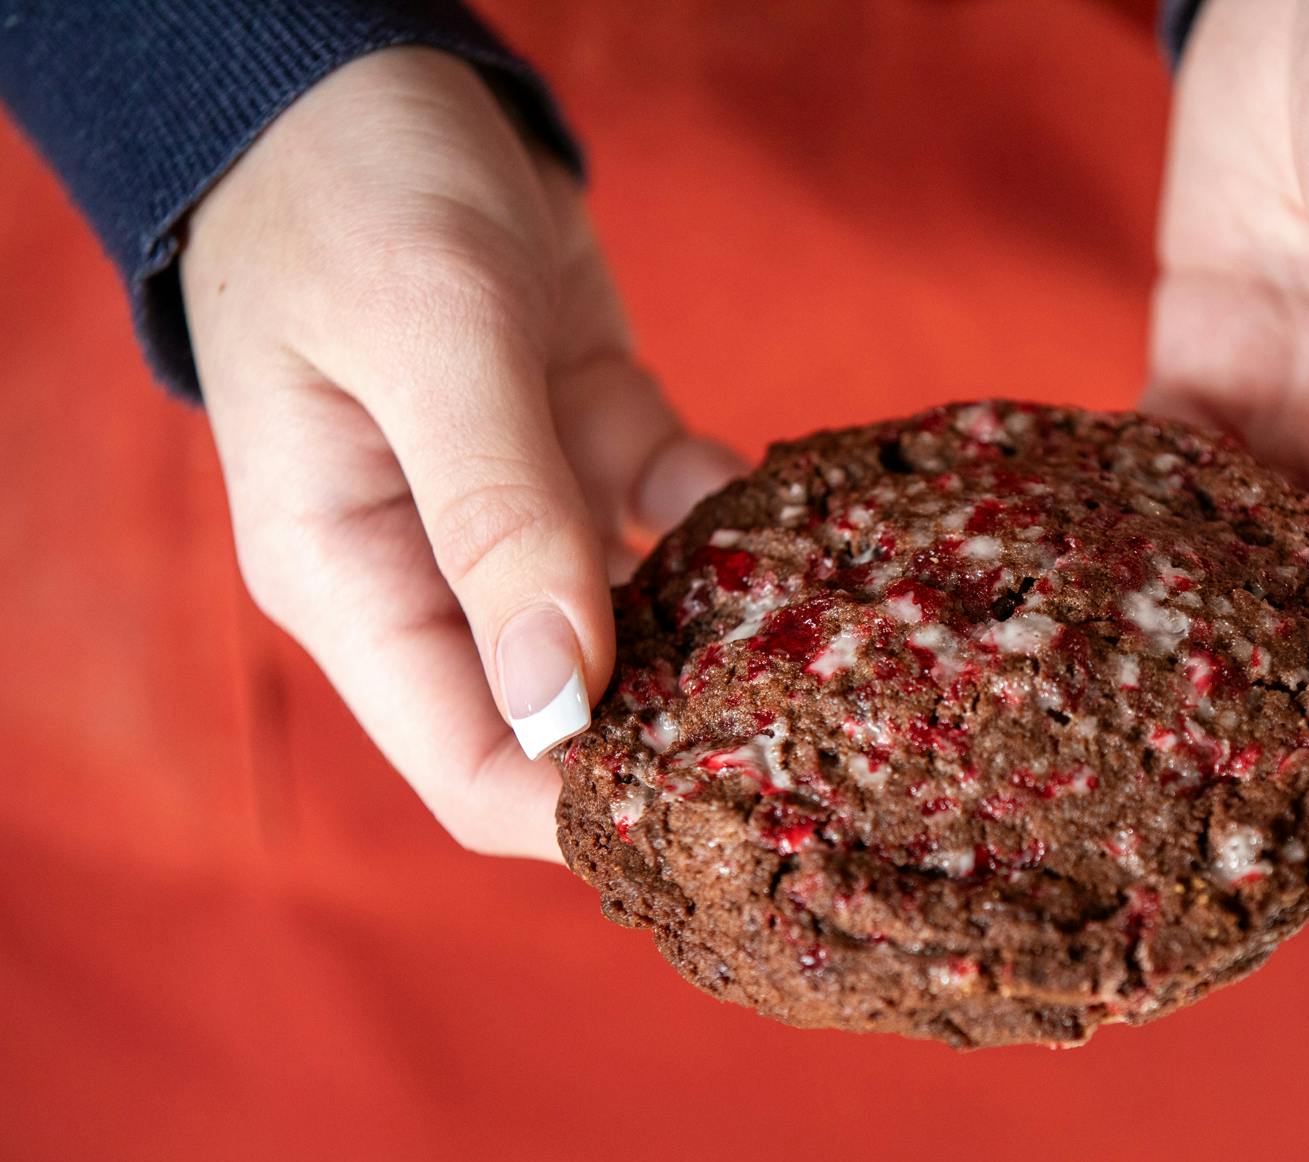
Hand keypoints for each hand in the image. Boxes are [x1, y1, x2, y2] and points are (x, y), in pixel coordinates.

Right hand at [183, 47, 741, 857]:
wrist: (362, 79)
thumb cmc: (351, 191)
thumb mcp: (427, 339)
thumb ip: (497, 513)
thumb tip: (563, 691)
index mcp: (354, 580)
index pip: (470, 765)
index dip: (586, 810)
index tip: (716, 809)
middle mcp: (437, 573)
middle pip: (571, 716)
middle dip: (685, 725)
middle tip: (817, 724)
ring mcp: (517, 518)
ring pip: (641, 623)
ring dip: (730, 625)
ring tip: (832, 627)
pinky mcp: (586, 450)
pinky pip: (678, 516)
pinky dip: (738, 517)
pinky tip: (796, 505)